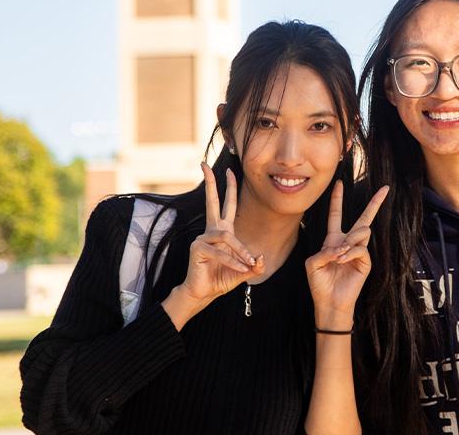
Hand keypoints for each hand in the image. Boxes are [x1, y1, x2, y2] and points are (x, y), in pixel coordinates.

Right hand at [162, 164, 263, 327]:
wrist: (204, 293)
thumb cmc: (221, 279)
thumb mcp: (244, 271)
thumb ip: (253, 265)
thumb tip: (260, 259)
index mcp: (222, 231)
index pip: (226, 205)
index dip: (228, 188)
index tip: (228, 170)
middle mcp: (211, 231)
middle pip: (212, 201)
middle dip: (211, 183)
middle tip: (205, 165)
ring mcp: (203, 238)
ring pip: (226, 237)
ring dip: (240, 252)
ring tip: (248, 265)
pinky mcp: (198, 248)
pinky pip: (220, 252)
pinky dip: (233, 261)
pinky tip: (240, 269)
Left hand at [304, 181, 388, 329]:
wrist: (329, 302)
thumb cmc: (319, 283)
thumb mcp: (313, 263)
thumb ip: (324, 250)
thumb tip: (343, 246)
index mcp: (333, 240)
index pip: (336, 215)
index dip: (337, 200)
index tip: (339, 183)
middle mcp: (348, 243)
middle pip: (363, 218)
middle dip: (375, 203)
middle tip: (385, 189)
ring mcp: (358, 252)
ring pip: (361, 231)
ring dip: (348, 241)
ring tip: (339, 256)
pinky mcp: (365, 262)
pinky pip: (360, 248)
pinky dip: (349, 253)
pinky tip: (342, 260)